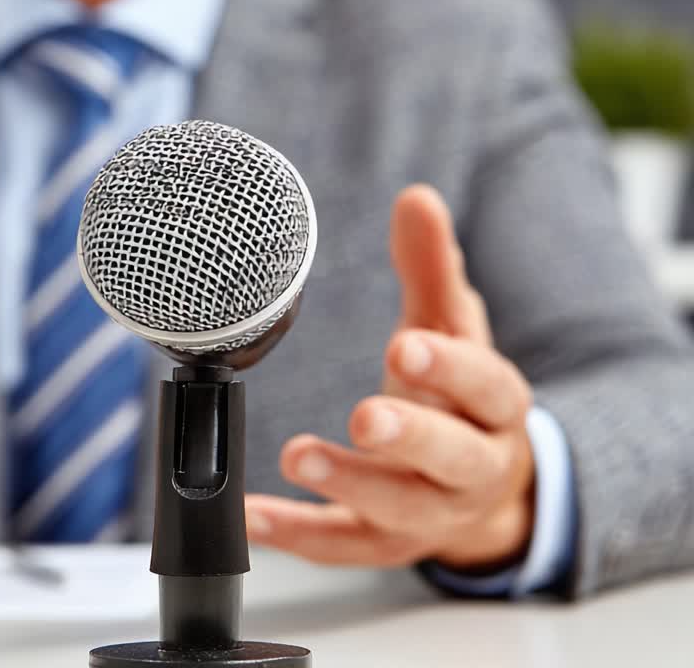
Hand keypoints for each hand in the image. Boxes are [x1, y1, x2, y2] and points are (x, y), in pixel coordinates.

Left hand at [245, 185, 534, 570]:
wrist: (486, 493)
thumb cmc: (460, 398)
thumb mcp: (453, 332)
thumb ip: (433, 270)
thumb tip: (416, 198)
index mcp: (493, 407)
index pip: (486, 386)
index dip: (451, 367)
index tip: (406, 345)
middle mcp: (470, 467)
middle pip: (451, 457)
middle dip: (409, 437)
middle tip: (366, 417)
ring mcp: (428, 512)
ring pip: (397, 508)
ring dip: (348, 484)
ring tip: (298, 456)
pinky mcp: (381, 544)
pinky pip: (340, 545)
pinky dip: (294, 533)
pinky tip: (250, 514)